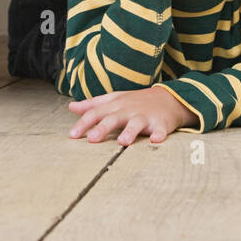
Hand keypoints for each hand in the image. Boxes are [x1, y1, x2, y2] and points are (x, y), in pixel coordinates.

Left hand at [68, 84, 199, 144]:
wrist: (168, 98)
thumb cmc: (136, 102)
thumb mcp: (114, 100)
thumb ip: (92, 105)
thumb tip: (71, 107)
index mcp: (115, 105)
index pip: (96, 113)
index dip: (84, 124)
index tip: (72, 136)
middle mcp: (128, 110)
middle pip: (113, 118)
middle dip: (103, 128)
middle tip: (92, 139)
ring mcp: (145, 116)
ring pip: (136, 123)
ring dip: (130, 132)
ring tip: (123, 142)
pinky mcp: (161, 123)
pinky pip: (160, 130)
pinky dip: (159, 134)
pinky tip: (156, 140)